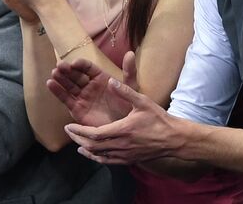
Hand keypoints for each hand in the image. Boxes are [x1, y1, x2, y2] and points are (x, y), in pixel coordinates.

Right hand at [48, 49, 140, 127]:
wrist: (123, 128)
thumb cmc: (128, 106)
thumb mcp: (130, 87)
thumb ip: (129, 70)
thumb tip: (130, 53)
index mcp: (100, 77)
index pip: (88, 68)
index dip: (81, 64)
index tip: (75, 63)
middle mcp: (89, 85)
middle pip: (76, 75)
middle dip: (67, 70)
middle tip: (59, 66)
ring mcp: (82, 97)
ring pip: (69, 85)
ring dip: (61, 79)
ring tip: (54, 73)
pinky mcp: (77, 109)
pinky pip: (66, 99)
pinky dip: (57, 91)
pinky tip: (50, 84)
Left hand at [63, 59, 182, 165]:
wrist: (173, 139)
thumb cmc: (158, 118)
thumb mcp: (143, 101)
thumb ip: (125, 91)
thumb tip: (110, 81)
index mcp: (122, 130)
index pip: (94, 134)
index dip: (79, 131)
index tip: (69, 125)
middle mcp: (120, 145)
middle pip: (92, 146)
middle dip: (78, 138)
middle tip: (69, 131)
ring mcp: (124, 155)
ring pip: (98, 155)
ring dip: (85, 148)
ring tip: (76, 141)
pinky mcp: (128, 160)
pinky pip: (107, 161)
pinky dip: (95, 158)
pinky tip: (91, 153)